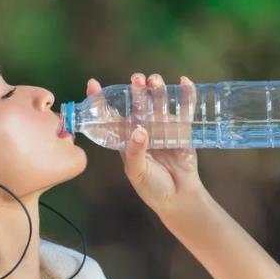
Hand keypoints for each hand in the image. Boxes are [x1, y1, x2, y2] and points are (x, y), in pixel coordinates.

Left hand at [86, 72, 206, 212]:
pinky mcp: (182, 131)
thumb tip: (139, 131)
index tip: (93, 85)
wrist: (177, 198)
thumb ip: (135, 153)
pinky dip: (186, 96)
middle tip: (136, 80)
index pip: (111, 116)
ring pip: (159, 103)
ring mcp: (163, 128)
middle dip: (136, 90)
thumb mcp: (137, 172)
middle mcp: (143, 129)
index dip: (101, 101)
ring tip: (155, 81)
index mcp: (126, 139)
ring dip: (157, 89)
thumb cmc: (152, 188)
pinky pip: (184, 110)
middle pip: (138, 105)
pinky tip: (184, 82)